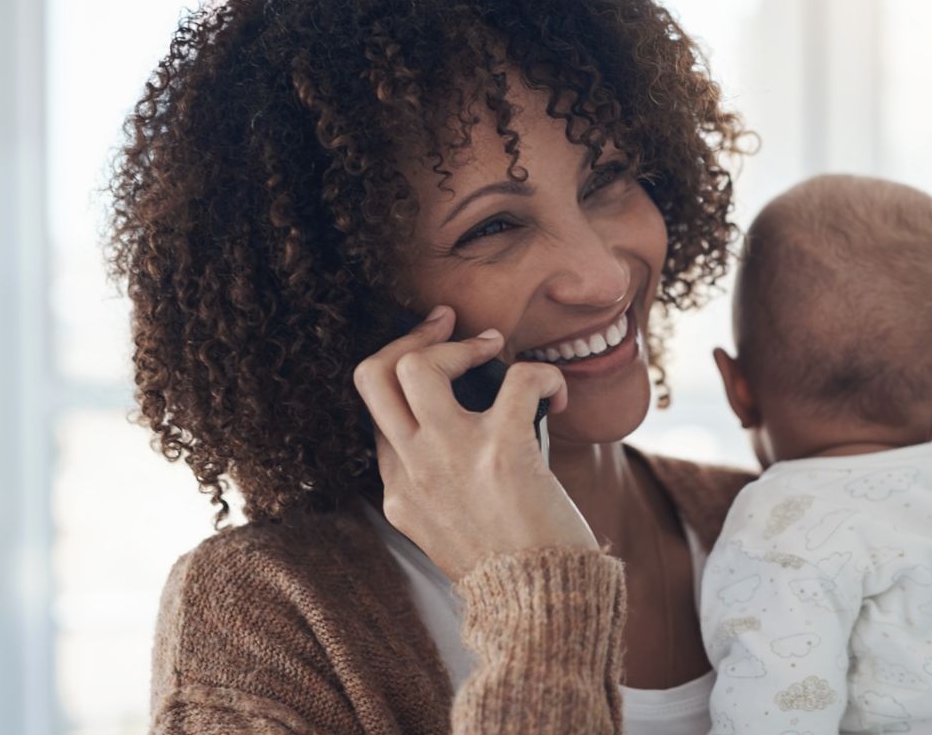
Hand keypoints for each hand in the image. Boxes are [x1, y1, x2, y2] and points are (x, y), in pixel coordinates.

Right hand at [352, 304, 596, 579]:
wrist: (541, 609)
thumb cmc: (513, 571)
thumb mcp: (449, 534)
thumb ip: (439, 488)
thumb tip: (462, 439)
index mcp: (399, 492)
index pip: (375, 411)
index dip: (403, 374)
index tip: (437, 356)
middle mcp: (413, 471)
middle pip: (373, 375)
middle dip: (411, 336)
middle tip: (449, 323)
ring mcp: (450, 459)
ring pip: (416, 365)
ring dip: (461, 344)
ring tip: (496, 348)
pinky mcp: (501, 451)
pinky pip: (518, 379)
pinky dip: (544, 375)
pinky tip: (558, 394)